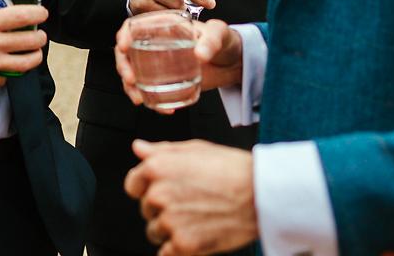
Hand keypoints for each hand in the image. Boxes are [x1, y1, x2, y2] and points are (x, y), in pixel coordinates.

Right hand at [0, 4, 48, 88]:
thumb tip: (11, 5)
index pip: (21, 15)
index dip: (38, 14)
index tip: (42, 14)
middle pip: (30, 40)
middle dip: (41, 37)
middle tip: (40, 36)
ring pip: (26, 62)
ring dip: (35, 56)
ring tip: (34, 52)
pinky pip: (8, 77)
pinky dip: (9, 72)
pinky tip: (7, 65)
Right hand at [115, 18, 243, 110]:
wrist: (234, 62)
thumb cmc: (225, 40)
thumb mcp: (219, 34)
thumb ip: (211, 41)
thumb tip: (200, 55)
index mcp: (162, 26)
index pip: (135, 26)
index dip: (124, 35)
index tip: (124, 46)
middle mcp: (155, 44)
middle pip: (128, 53)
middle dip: (123, 67)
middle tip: (131, 79)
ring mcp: (158, 64)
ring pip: (134, 74)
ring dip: (131, 88)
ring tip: (139, 100)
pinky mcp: (165, 82)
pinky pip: (150, 92)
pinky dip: (151, 102)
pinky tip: (163, 109)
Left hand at [124, 139, 256, 255]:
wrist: (261, 194)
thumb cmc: (233, 170)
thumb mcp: (196, 149)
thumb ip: (162, 150)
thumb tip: (139, 148)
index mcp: (157, 168)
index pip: (132, 184)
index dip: (146, 187)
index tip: (160, 190)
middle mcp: (158, 194)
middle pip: (146, 209)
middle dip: (162, 208)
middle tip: (189, 203)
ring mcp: (169, 221)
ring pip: (154, 231)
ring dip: (169, 229)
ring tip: (196, 218)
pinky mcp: (183, 245)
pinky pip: (164, 253)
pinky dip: (176, 250)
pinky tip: (194, 236)